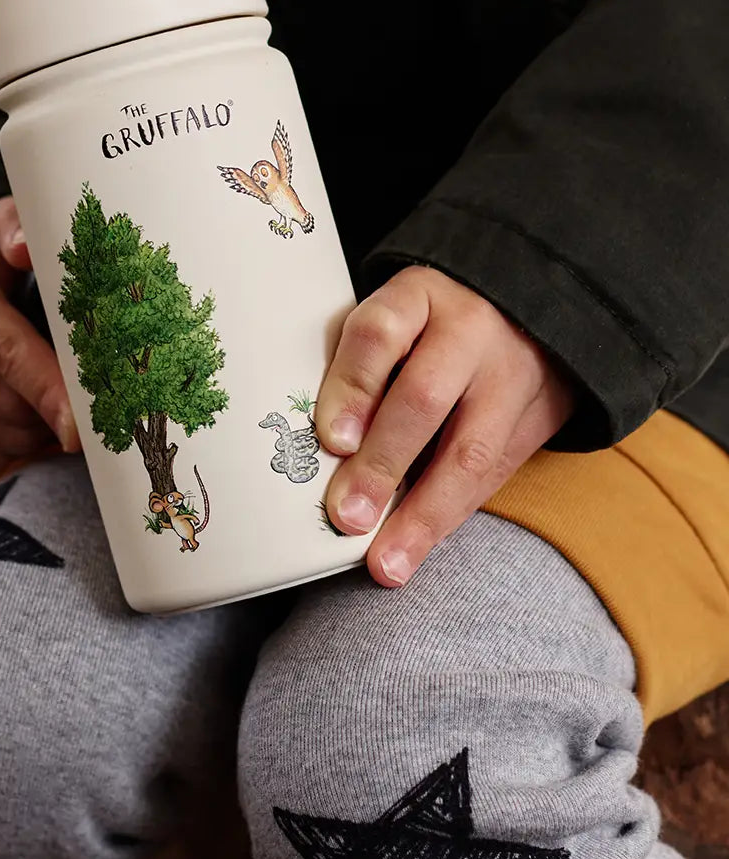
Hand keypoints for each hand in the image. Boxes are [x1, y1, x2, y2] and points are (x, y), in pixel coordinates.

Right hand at [0, 197, 78, 472]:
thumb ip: (18, 229)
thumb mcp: (2, 227)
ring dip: (42, 430)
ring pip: (3, 438)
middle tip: (93, 394)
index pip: (8, 355)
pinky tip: (31, 414)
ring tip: (59, 397)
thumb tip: (24, 247)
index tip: (85, 426)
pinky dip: (19, 446)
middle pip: (10, 406)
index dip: (50, 391)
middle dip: (56, 409)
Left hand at [317, 265, 574, 586]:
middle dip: (382, 463)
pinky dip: (451, 516)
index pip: (379, 333)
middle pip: (424, 396)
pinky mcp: (540, 418)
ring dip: (423, 515)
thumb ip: (357, 365)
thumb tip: (317, 446)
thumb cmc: (429, 321)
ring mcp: (511, 375)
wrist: (529, 308)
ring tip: (387, 563)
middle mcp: (469, 331)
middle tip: (348, 516)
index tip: (332, 441)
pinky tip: (418, 549)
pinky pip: (494, 476)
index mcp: (418, 295)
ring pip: (472, 450)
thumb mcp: (392, 314)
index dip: (353, 387)